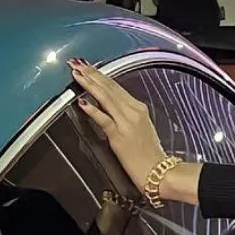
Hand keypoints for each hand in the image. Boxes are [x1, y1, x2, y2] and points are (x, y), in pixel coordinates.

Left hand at [69, 61, 166, 194]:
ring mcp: (126, 122)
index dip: (99, 75)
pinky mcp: (119, 136)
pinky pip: (103, 120)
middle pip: (109, 88)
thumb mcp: (140, 127)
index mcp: (138, 107)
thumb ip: (124, 114)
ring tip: (77, 74)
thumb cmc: (148, 152)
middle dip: (92, 74)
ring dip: (90, 85)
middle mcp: (132, 110)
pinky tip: (82, 102)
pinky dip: (93, 110)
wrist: (158, 171)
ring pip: (105, 98)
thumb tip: (106, 105)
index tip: (86, 66)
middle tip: (76, 63)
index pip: (115, 86)